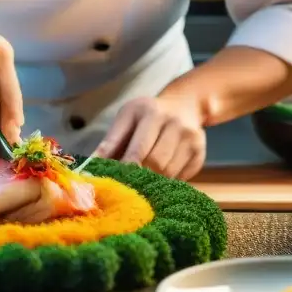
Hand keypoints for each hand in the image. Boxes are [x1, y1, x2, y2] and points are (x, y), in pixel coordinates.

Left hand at [92, 96, 206, 179]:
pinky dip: (167, 182)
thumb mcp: (127, 118)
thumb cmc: (147, 114)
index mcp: (153, 113)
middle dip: (139, 177)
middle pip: (156, 164)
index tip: (115, 181)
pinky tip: (159, 176)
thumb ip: (110, 141)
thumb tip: (91, 166)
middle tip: (126, 186)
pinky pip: (181, 178)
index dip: (127, 169)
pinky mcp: (200, 155)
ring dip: (152, 181)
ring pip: (168, 174)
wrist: (185, 105)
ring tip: (140, 181)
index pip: (139, 149)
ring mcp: (192, 141)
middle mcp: (176, 125)